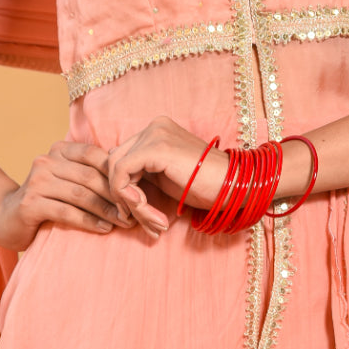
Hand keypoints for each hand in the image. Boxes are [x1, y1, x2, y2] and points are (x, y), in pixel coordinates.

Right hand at [0, 141, 135, 251]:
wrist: (6, 218)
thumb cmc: (47, 200)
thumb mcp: (68, 181)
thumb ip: (90, 174)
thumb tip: (132, 175)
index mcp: (60, 149)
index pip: (95, 155)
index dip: (118, 172)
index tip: (136, 190)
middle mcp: (47, 160)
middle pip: (90, 176)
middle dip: (116, 195)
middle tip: (135, 211)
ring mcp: (37, 181)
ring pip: (81, 194)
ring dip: (106, 210)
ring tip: (124, 222)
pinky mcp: (31, 204)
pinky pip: (67, 212)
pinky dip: (89, 221)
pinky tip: (104, 229)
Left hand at [106, 117, 227, 236]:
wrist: (234, 186)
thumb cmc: (206, 186)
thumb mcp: (166, 177)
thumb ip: (142, 173)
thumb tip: (115, 184)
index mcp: (156, 130)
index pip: (121, 157)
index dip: (122, 187)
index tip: (136, 213)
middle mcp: (153, 126)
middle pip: (114, 162)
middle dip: (122, 196)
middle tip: (141, 221)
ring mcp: (154, 134)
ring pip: (116, 170)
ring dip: (129, 202)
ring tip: (153, 222)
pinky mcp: (155, 149)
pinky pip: (122, 174)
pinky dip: (130, 199)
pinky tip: (151, 214)